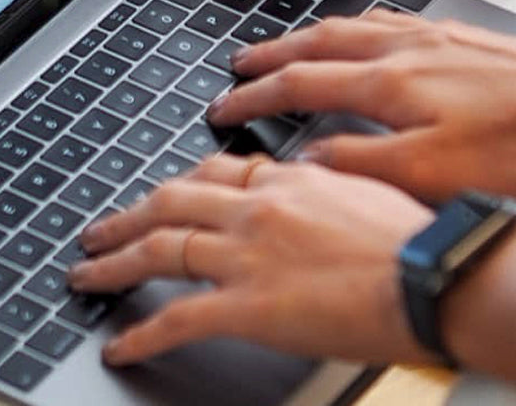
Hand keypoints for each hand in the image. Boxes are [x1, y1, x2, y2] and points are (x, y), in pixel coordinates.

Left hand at [71, 153, 432, 366]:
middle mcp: (256, 207)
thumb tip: (312, 175)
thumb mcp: (366, 187)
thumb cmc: (414, 236)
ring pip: (160, 248)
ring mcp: (246, 254)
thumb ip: (325, 181)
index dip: (181, 184)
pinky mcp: (246, 305)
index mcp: (287, 178)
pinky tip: (120, 344)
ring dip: (115, 260)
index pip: (216, 171)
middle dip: (129, 215)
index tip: (164, 193)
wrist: (428, 274)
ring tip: (87, 270)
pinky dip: (142, 333)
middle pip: (172, 200)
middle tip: (101, 227)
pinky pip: (177, 318)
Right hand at [207, 11, 515, 204]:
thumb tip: (309, 157)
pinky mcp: (457, 37)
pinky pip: (386, 21)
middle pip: (317, 41)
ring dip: (308, 36)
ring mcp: (430, 36)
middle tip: (240, 64)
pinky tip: (364, 33)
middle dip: (271, 55)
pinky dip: (355, 27)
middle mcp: (402, 47)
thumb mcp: (434, 174)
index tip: (224, 105)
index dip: (254, 96)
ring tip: (287, 46)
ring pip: (350, 26)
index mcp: (389, 81)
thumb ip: (362, 163)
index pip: (300, 82)